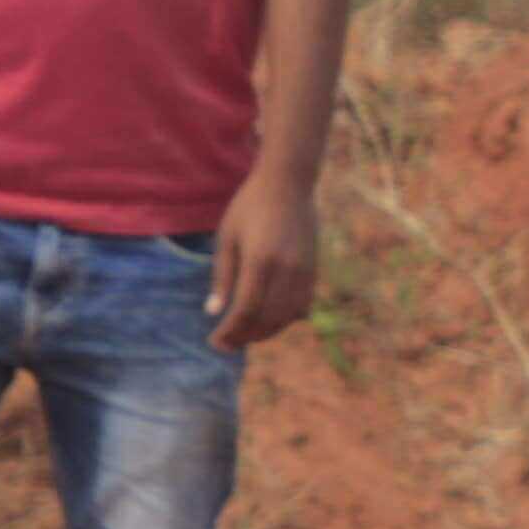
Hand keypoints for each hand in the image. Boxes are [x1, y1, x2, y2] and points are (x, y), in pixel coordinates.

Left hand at [206, 172, 318, 350]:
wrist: (289, 184)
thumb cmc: (249, 207)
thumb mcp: (227, 238)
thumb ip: (222, 276)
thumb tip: (214, 312)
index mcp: (260, 260)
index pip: (246, 309)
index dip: (230, 331)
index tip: (215, 341)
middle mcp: (286, 269)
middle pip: (268, 318)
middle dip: (245, 336)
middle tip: (226, 345)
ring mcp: (304, 270)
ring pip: (287, 316)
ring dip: (266, 332)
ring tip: (245, 336)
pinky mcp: (314, 269)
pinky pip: (302, 305)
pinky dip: (285, 319)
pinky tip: (269, 321)